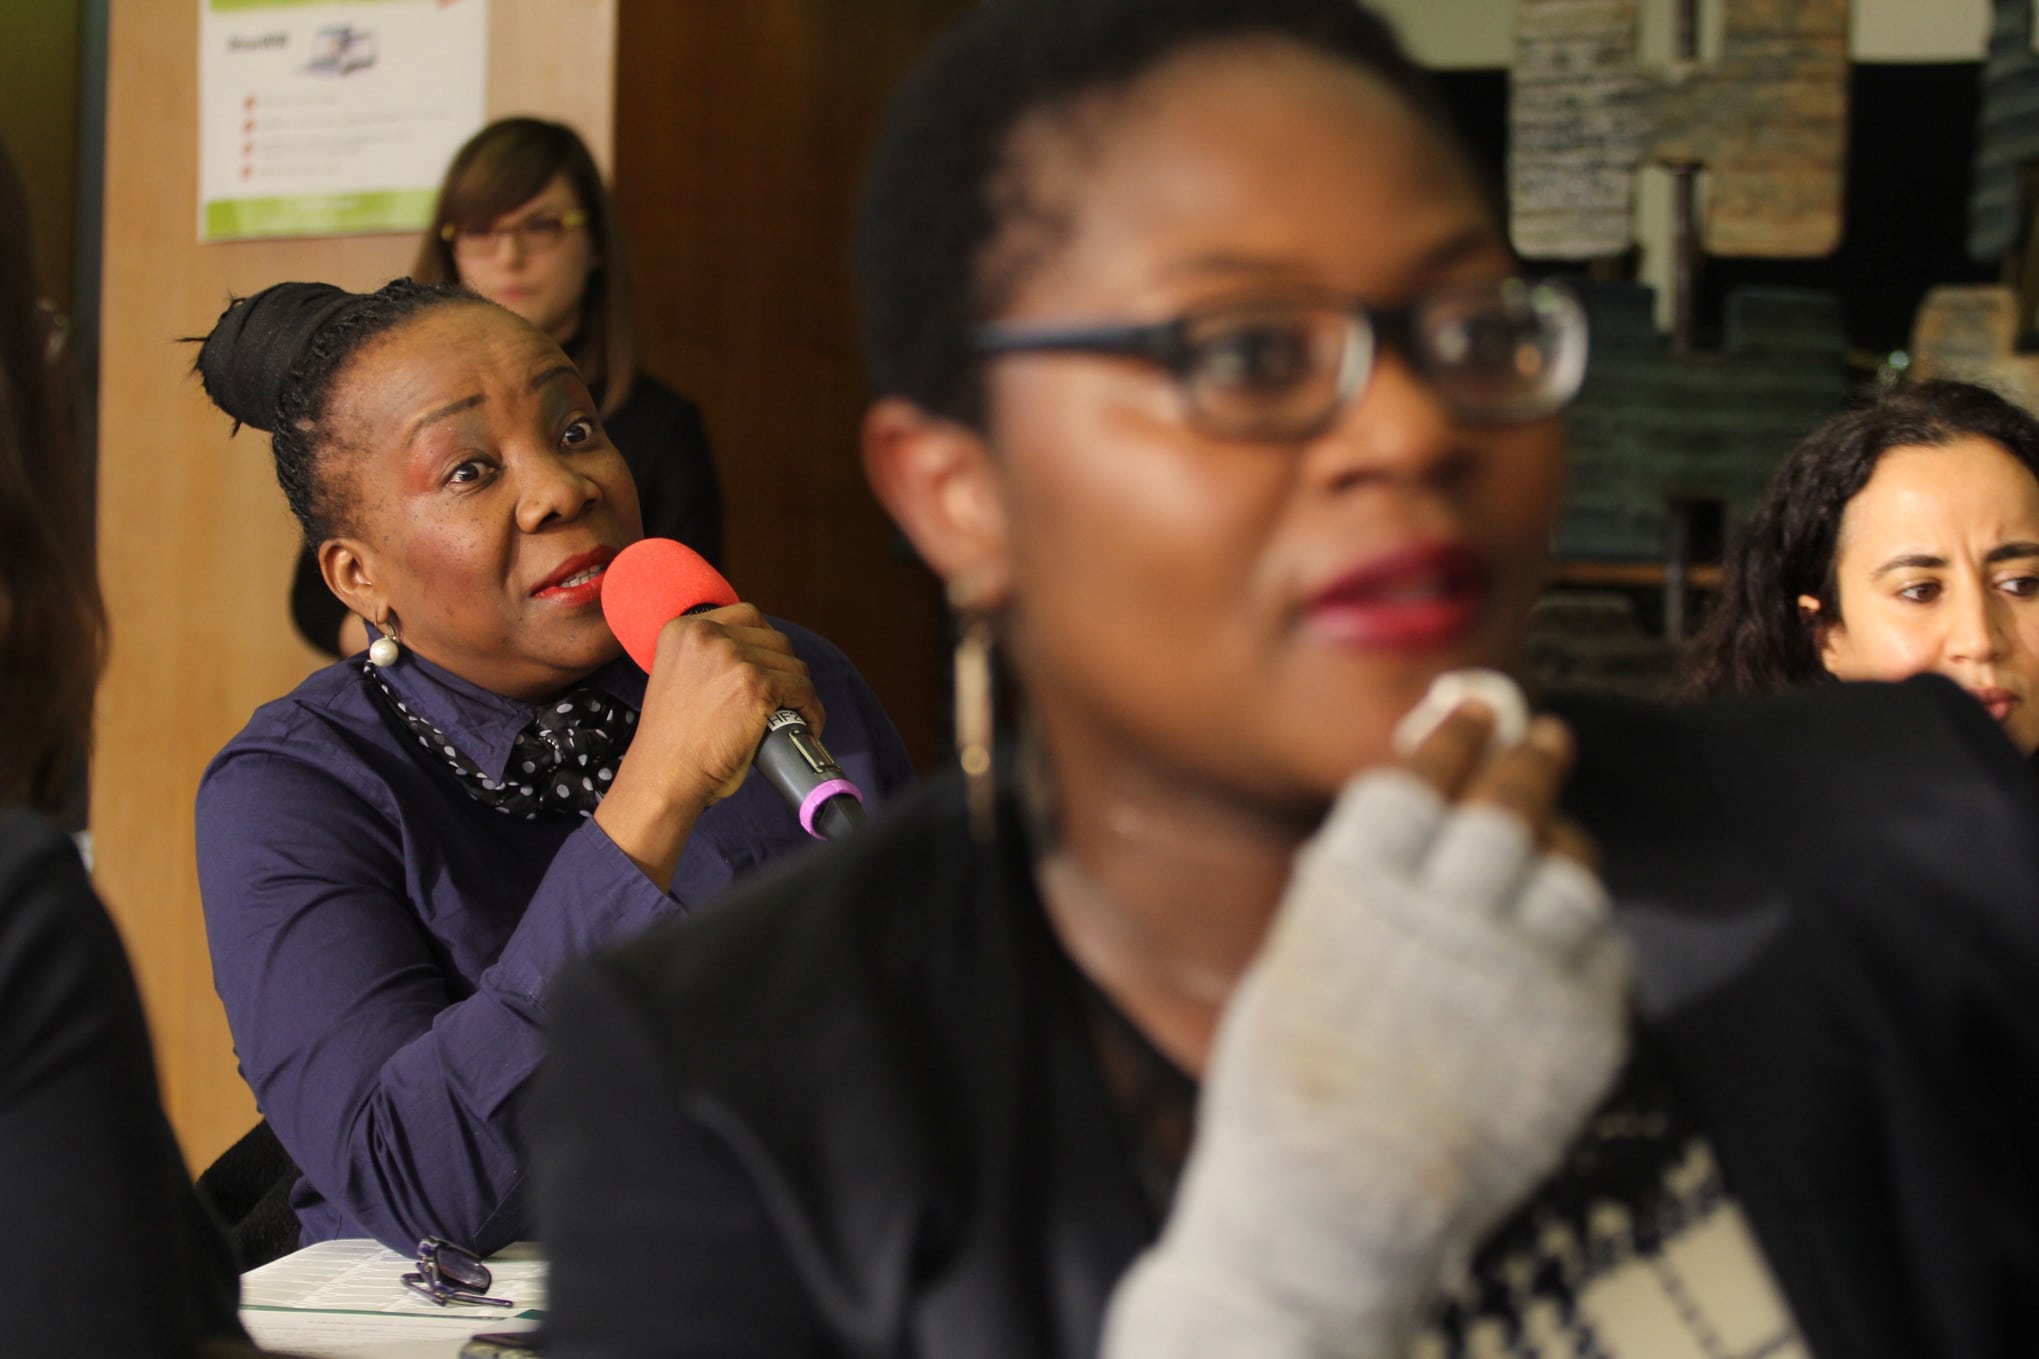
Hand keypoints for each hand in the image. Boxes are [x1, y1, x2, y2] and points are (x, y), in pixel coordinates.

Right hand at [594, 604, 820, 884]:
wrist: (665, 777)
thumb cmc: (672, 743)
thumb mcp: (677, 678)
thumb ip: (706, 659)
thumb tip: (754, 658)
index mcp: (683, 629)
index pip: (747, 616)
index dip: (765, 643)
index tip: (769, 667)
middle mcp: (707, 635)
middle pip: (774, 639)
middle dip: (782, 669)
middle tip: (783, 697)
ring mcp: (733, 658)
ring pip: (792, 664)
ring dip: (798, 691)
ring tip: (793, 714)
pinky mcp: (757, 685)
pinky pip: (803, 691)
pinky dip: (811, 710)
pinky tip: (807, 724)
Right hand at [1105, 696, 1629, 1358]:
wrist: (1335, 1211)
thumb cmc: (1284, 1096)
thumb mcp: (1292, 964)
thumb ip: (1353, 894)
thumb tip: (1400, 839)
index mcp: (1360, 884)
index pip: (1423, 773)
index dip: (1450, 733)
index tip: (1469, 708)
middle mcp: (1448, 910)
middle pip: (1508, 800)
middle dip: (1527, 757)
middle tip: (1540, 736)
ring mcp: (1521, 971)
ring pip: (1571, 869)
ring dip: (1564, 840)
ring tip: (1557, 834)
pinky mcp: (1576, 1032)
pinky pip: (1602, 950)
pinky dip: (1584, 932)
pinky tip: (1565, 933)